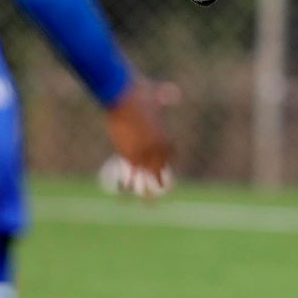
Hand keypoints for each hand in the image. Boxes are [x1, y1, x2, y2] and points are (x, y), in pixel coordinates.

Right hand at [103, 79, 174, 196]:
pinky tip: (127, 193)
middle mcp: (156, 148)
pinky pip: (130, 175)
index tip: (160, 172)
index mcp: (164, 136)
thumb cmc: (138, 92)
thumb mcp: (156, 95)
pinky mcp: (127, 155)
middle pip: (160, 170)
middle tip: (156, 194)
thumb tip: (175, 93)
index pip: (167, 156)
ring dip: (147, 191)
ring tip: (148, 205)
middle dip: (158, 182)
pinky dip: (128, 185)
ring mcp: (142, 153)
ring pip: (147, 178)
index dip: (163, 165)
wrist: (122, 94)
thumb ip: (166, 96)